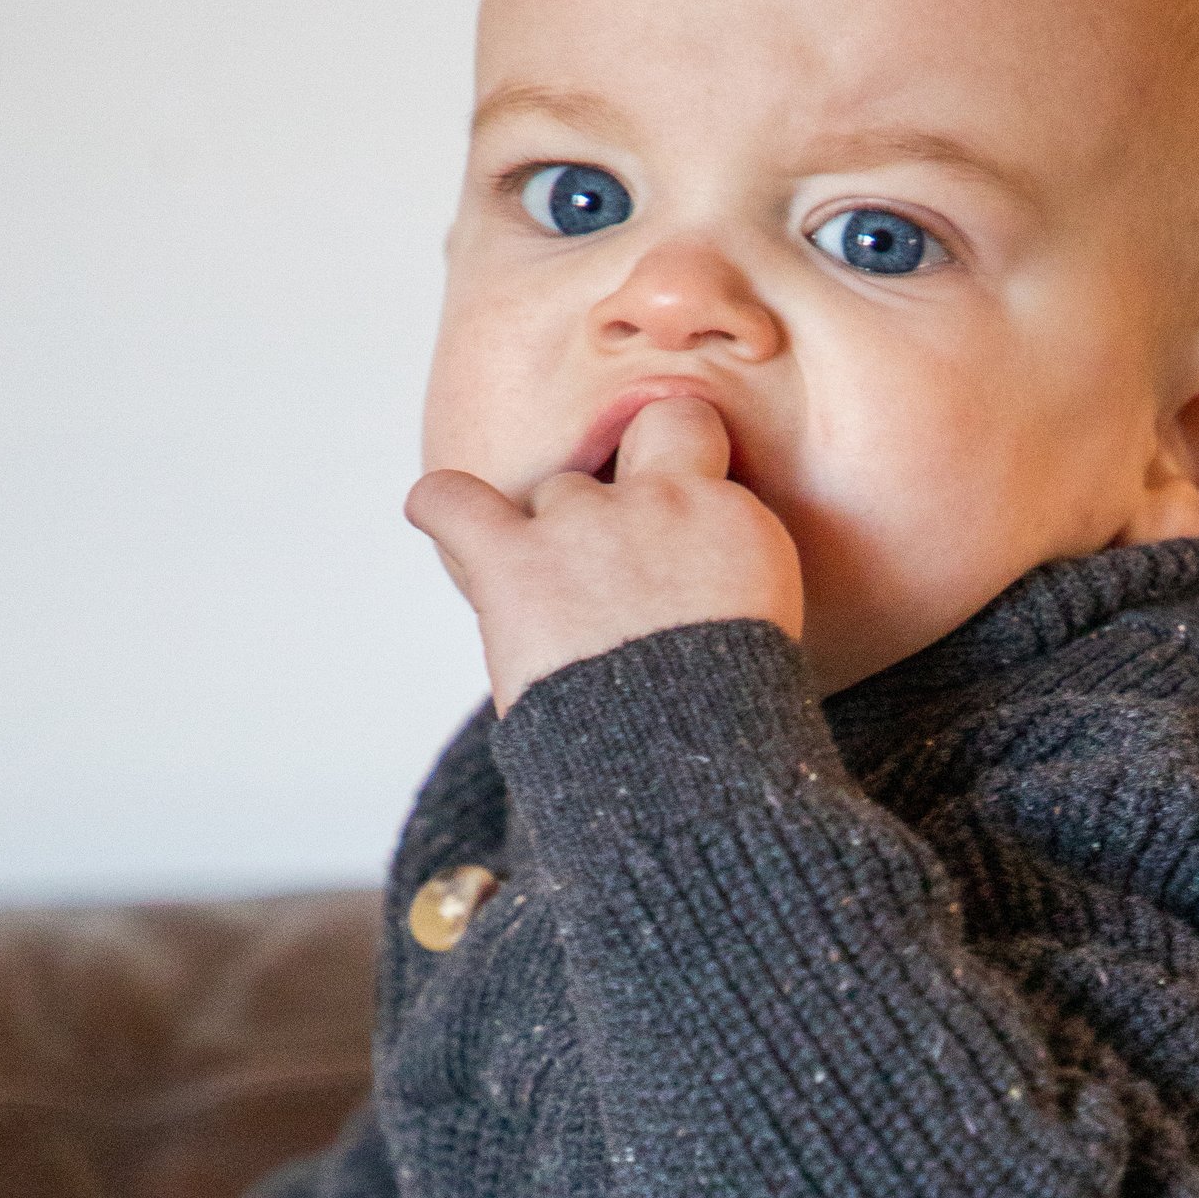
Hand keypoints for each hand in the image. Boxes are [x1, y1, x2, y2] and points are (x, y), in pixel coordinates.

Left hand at [406, 393, 803, 712]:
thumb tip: (680, 584)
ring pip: (549, 496)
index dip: (666, 462)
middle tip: (611, 585)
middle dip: (608, 513)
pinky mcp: (514, 561)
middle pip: (613, 470)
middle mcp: (656, 501)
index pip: (686, 431)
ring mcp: (581, 524)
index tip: (660, 503)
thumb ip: (720, 577)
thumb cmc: (726, 723)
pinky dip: (440, 507)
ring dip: (547, 543)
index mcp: (729, 518)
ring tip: (554, 615)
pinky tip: (435, 514)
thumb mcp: (763, 632)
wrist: (686, 766)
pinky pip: (452, 501)